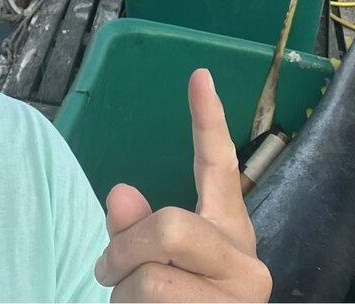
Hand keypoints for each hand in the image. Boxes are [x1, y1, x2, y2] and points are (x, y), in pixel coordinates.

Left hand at [93, 69, 271, 301]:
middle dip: (124, 252)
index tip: (198, 73)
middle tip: (107, 273)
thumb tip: (120, 195)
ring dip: (124, 297)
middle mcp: (247, 263)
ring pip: (152, 280)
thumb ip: (133, 231)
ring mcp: (240, 299)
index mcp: (229, 233)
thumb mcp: (148, 267)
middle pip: (170, 226)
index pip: (219, 166)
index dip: (207, 120)